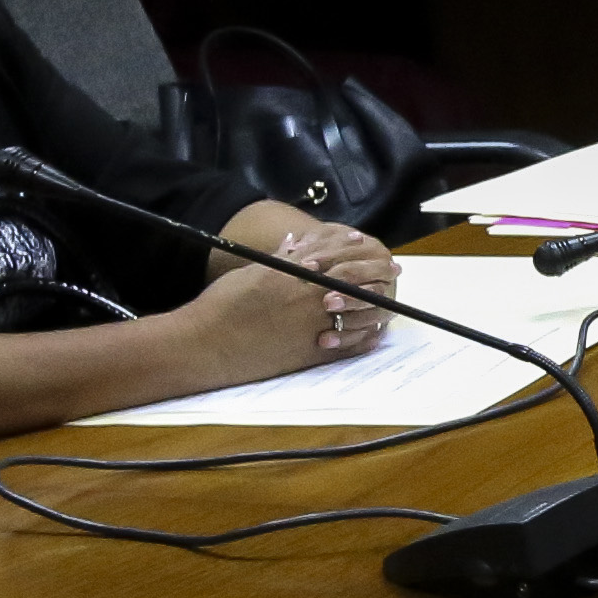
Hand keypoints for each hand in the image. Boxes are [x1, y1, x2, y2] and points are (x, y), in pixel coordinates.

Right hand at [217, 213, 394, 356]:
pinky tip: (375, 333)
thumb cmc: (222, 305)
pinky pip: (344, 347)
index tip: (364, 242)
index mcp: (291, 277)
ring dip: (377, 305)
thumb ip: (279, 260)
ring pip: (354, 315)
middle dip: (373, 273)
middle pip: (351, 283)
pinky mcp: (307, 355)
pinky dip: (363, 340)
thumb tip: (296, 242)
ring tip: (391, 298)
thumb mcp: (252, 273)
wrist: (205, 344)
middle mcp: (305, 302)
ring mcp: (309, 330)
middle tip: (392, 267)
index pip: (330, 257)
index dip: (349, 248)